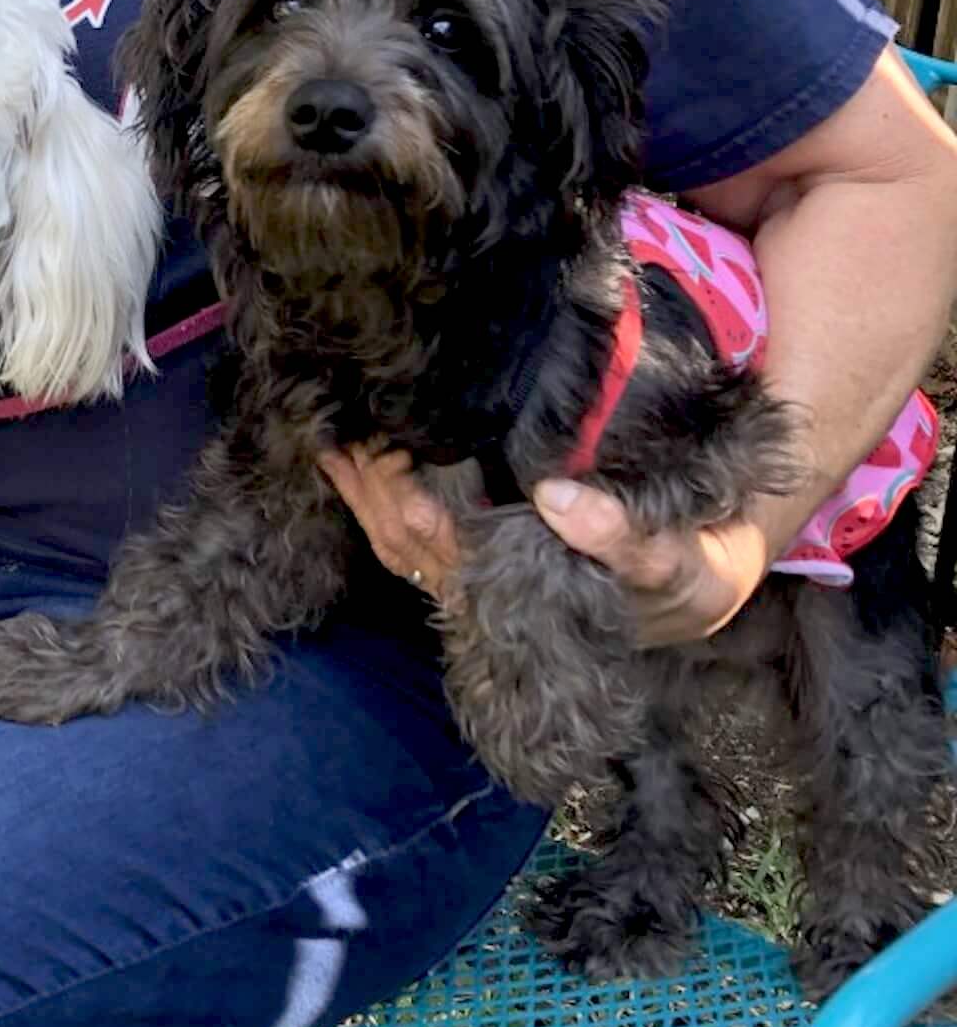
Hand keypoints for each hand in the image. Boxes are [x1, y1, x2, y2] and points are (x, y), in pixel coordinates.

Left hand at [318, 445, 774, 647]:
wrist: (692, 587)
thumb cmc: (682, 572)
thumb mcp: (672, 562)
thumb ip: (623, 536)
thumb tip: (555, 498)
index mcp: (524, 596)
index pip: (450, 554)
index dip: (414, 511)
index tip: (391, 461)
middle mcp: (488, 593)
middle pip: (408, 544)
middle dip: (374, 491)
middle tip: (347, 430)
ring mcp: (476, 574)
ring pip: (398, 541)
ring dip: (364, 492)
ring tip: (334, 436)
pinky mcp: (475, 553)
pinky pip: (407, 533)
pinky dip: (375, 496)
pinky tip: (350, 456)